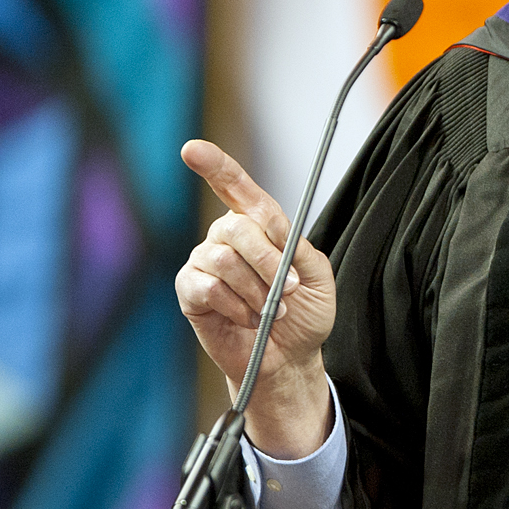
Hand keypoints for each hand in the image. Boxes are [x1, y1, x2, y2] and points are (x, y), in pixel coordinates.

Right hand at [175, 139, 335, 457]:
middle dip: (268, 261)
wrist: (289, 359)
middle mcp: (226, 236)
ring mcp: (204, 262)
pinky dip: (234, 306)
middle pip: (236, 226)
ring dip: (255, 290)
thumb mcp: (319, 277)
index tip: (193, 149)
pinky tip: (245, 319)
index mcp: (258, 224)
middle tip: (289, 292)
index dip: (214, 165)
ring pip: (223, 259)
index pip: (235, 186)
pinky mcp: (190, 292)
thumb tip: (275, 234)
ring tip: (269, 311)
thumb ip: (299, 249)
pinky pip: (205, 287)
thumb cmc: (305, 314)